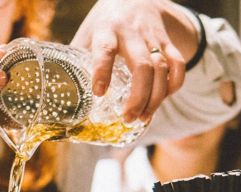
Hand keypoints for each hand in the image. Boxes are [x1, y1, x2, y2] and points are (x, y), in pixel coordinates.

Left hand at [72, 0, 198, 122]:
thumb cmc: (104, 24)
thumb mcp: (87, 35)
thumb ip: (76, 61)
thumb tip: (62, 94)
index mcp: (107, 30)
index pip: (105, 49)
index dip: (102, 71)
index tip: (99, 93)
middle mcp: (132, 32)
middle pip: (142, 66)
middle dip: (138, 96)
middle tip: (128, 118)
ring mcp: (153, 37)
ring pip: (162, 69)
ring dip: (156, 97)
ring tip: (143, 117)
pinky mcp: (168, 41)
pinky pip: (177, 64)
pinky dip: (174, 85)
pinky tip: (162, 99)